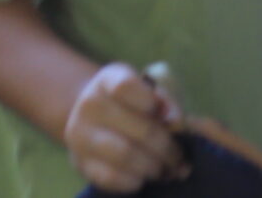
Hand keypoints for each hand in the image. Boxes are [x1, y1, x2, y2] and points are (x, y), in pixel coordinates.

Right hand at [64, 62, 187, 192]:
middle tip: (180, 158)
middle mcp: (89, 105)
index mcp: (107, 80)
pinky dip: (134, 180)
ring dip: (153, 166)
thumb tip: (175, 120)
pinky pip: (110, 177)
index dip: (153, 102)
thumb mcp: (146, 88)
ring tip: (167, 170)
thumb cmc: (129, 101)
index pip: (127, 87)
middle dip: (167, 148)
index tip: (171, 117)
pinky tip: (145, 177)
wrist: (90, 117)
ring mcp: (80, 135)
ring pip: (126, 156)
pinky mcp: (81, 163)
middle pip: (139, 128)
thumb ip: (165, 99)